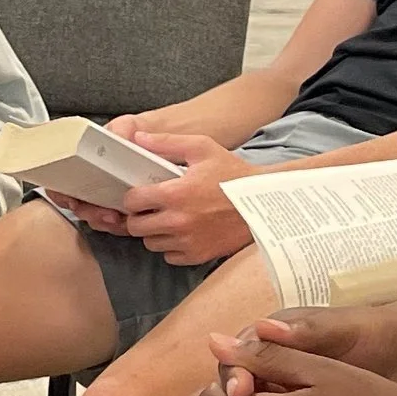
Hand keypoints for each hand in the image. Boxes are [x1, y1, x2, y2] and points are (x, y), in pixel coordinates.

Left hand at [115, 128, 250, 265]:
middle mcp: (178, 222)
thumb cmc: (233, 174)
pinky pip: (169, 256)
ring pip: (151, 244)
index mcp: (176, 194)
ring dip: (154, 233)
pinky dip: (171, 246)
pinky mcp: (198, 256)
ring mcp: (188, 242)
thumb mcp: (202, 149)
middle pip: (136, 228)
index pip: (133, 202)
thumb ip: (167, 143)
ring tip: (168, 219)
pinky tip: (182, 232)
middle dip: (139, 217)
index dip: (132, 197)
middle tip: (151, 208)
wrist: (264, 203)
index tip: (140, 194)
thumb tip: (138, 139)